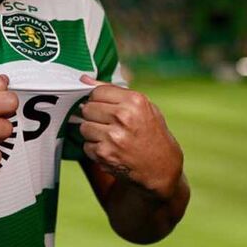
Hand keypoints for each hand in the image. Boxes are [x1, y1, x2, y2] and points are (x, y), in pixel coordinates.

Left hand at [78, 74, 183, 199]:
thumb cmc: (152, 134)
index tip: (104, 107)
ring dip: (92, 133)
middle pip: (87, 108)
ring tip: (109, 137)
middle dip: (94, 116)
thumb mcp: (142, 107)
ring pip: (84, 127)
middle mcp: (123, 117)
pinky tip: (110, 149)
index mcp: (134, 101)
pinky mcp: (105, 154)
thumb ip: (112, 91)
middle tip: (107, 123)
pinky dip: (95, 149)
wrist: (162, 168)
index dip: (98, 100)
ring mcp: (113, 137)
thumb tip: (84, 79)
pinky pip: (86, 146)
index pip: (97, 91)